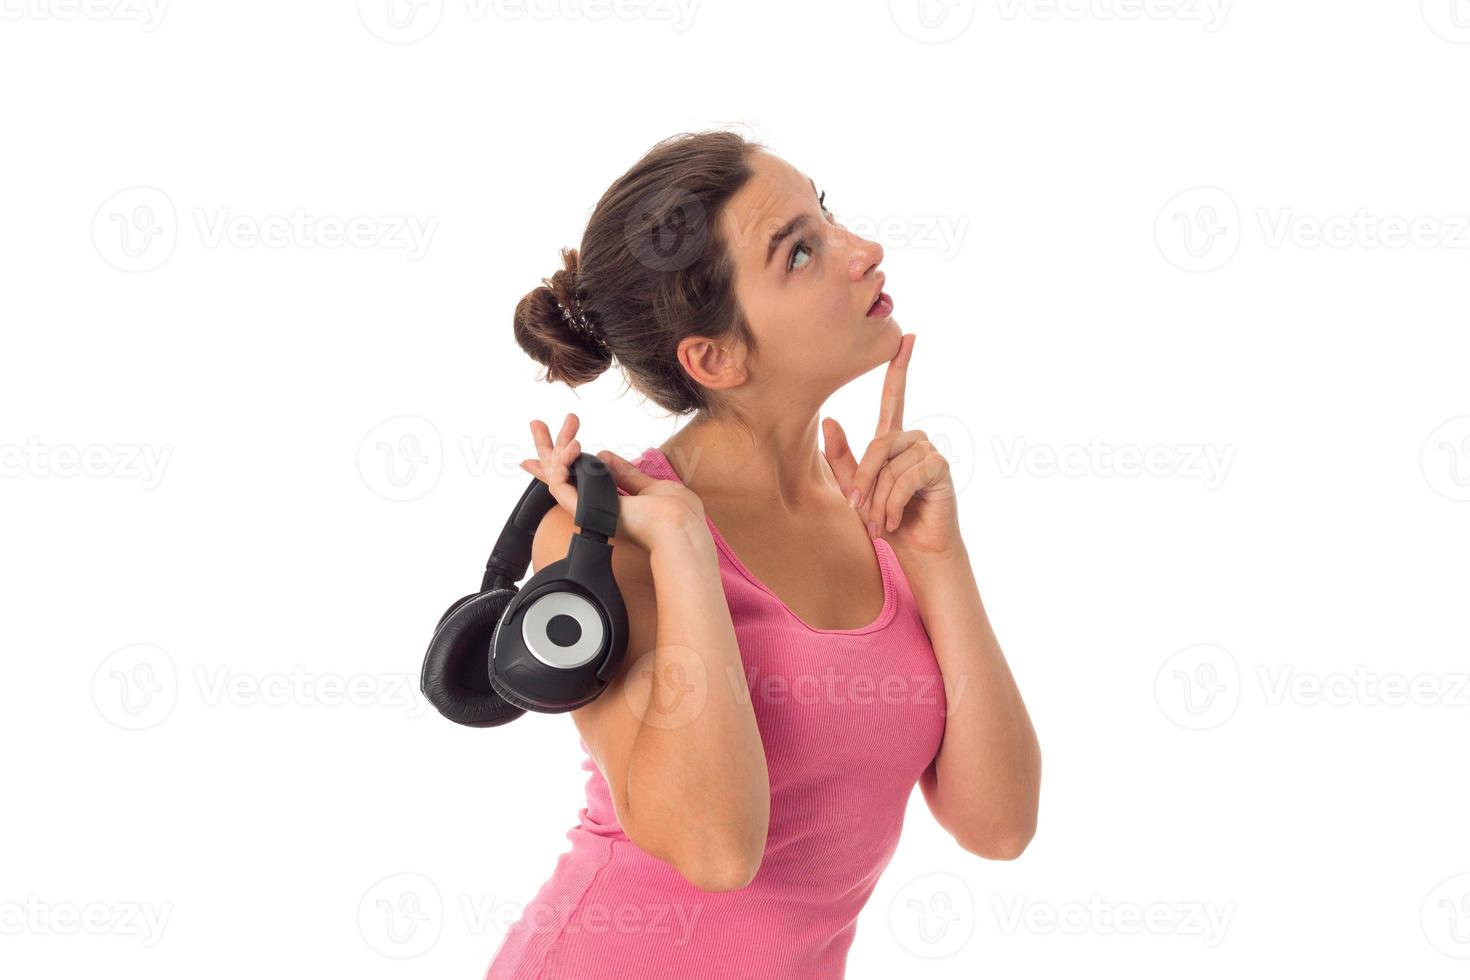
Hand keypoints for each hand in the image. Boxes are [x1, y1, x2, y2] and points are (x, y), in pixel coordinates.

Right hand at [518, 413, 705, 553]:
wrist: (678, 527)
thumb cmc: (676, 512)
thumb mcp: (650, 486)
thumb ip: (625, 474)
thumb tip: (604, 456)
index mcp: (613, 503)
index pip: (581, 480)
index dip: (563, 463)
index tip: (552, 445)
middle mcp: (597, 507)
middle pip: (560, 476)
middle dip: (546, 448)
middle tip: (536, 423)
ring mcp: (590, 510)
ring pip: (556, 478)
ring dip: (552, 448)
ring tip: (556, 424)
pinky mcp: (587, 511)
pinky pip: (560, 486)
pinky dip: (560, 464)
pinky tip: (569, 446)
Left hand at [821, 334, 962, 558]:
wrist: (917, 549)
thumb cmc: (887, 519)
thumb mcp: (856, 489)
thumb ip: (841, 458)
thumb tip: (829, 420)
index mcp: (892, 440)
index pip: (894, 397)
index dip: (900, 367)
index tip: (909, 336)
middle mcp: (913, 440)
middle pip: (878, 444)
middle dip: (863, 481)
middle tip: (858, 511)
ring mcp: (929, 452)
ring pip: (890, 464)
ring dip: (878, 498)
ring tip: (880, 521)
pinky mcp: (940, 468)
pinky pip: (906, 477)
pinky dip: (894, 502)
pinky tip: (896, 519)